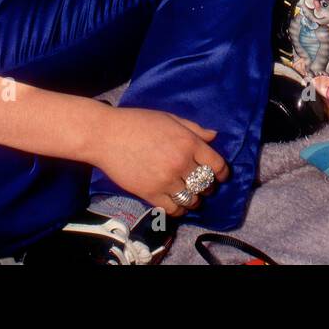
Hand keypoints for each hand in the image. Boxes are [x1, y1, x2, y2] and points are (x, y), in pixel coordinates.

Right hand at [89, 107, 229, 216]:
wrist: (106, 135)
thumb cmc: (137, 122)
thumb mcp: (170, 118)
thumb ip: (194, 129)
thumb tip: (214, 136)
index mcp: (188, 142)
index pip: (217, 164)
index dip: (222, 173)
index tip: (221, 176)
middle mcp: (181, 163)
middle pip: (206, 184)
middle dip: (207, 186)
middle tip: (202, 185)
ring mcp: (166, 180)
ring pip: (192, 199)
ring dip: (194, 199)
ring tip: (190, 196)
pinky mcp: (150, 193)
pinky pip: (173, 209)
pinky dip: (179, 209)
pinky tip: (177, 204)